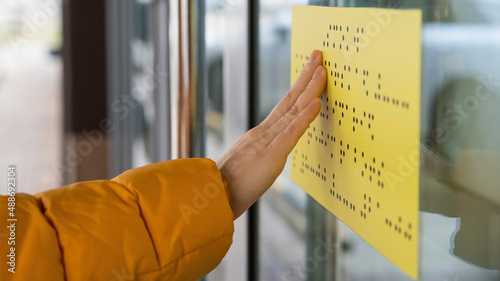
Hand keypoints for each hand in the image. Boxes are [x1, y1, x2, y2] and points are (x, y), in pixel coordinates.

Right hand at [217, 50, 326, 218]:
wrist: (212, 198)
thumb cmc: (229, 186)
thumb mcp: (249, 166)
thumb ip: (261, 154)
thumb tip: (270, 152)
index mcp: (260, 135)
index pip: (284, 107)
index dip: (299, 88)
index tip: (310, 71)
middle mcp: (263, 133)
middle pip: (289, 101)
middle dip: (306, 77)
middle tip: (318, 56)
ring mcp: (267, 142)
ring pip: (292, 111)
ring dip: (310, 90)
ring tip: (322, 71)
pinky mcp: (271, 156)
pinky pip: (290, 133)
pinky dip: (304, 117)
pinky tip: (316, 103)